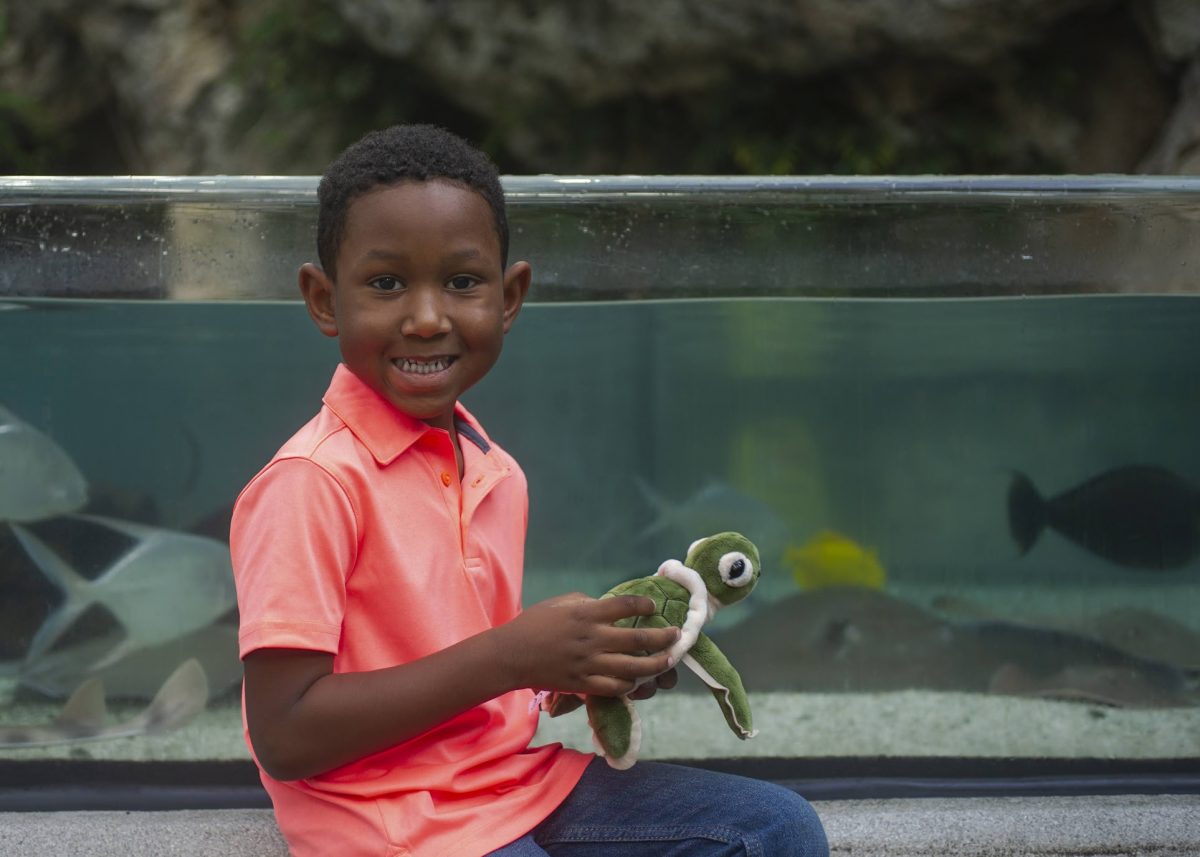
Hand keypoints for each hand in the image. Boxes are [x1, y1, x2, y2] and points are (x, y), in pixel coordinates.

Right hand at [497, 593, 679, 697]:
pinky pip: (614, 688)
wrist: (511, 655)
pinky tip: (637, 681)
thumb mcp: (561, 602)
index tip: (653, 607)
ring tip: (667, 661)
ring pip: (632, 668)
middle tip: (676, 635)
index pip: (626, 606)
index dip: (645, 605)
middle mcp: (592, 638)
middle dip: (663, 637)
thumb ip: (587, 602)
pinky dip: (630, 685)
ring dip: (655, 664)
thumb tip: (608, 606)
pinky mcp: (582, 685)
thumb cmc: (534, 623)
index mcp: (587, 614)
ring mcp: (588, 664)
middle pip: (638, 639)